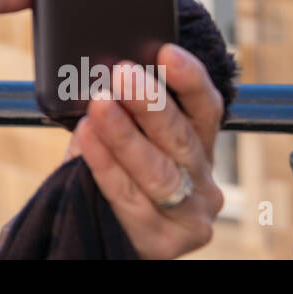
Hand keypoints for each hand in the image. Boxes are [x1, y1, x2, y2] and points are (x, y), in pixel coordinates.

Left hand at [63, 43, 225, 258]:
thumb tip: (102, 69)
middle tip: (122, 72)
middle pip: (182, 137)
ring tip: (100, 104)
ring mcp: (190, 214)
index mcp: (198, 144)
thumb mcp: (122, 136)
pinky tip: (87, 139)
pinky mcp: (166, 242)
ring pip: (158, 171)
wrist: (99, 234)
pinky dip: (105, 165)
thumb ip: (122, 109)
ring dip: (126, 134)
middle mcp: (202, 178)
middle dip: (150, 102)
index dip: (190, 79)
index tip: (166, 51)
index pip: (205, 108)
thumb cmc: (112, 173)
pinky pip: (129, 198)